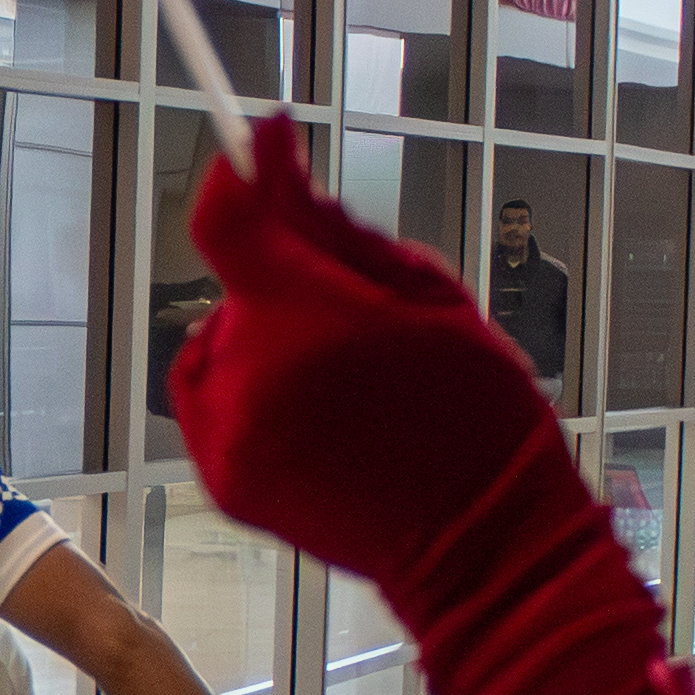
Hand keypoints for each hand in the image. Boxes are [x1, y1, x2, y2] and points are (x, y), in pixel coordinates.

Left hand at [168, 116, 561, 588]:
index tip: (265, 149)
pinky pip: (213, 400)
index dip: (242, 175)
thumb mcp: (430, 296)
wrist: (480, 545)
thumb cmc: (476, 415)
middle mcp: (253, 376)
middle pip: (236, 286)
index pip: (227, 218)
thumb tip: (271, 154)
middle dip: (284, 284)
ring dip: (265, 340)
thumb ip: (335, 229)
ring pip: (222, 342)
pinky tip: (317, 420)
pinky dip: (250, 394)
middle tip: (357, 322)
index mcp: (311, 321)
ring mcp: (229, 434)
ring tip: (343, 383)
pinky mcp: (220, 478)